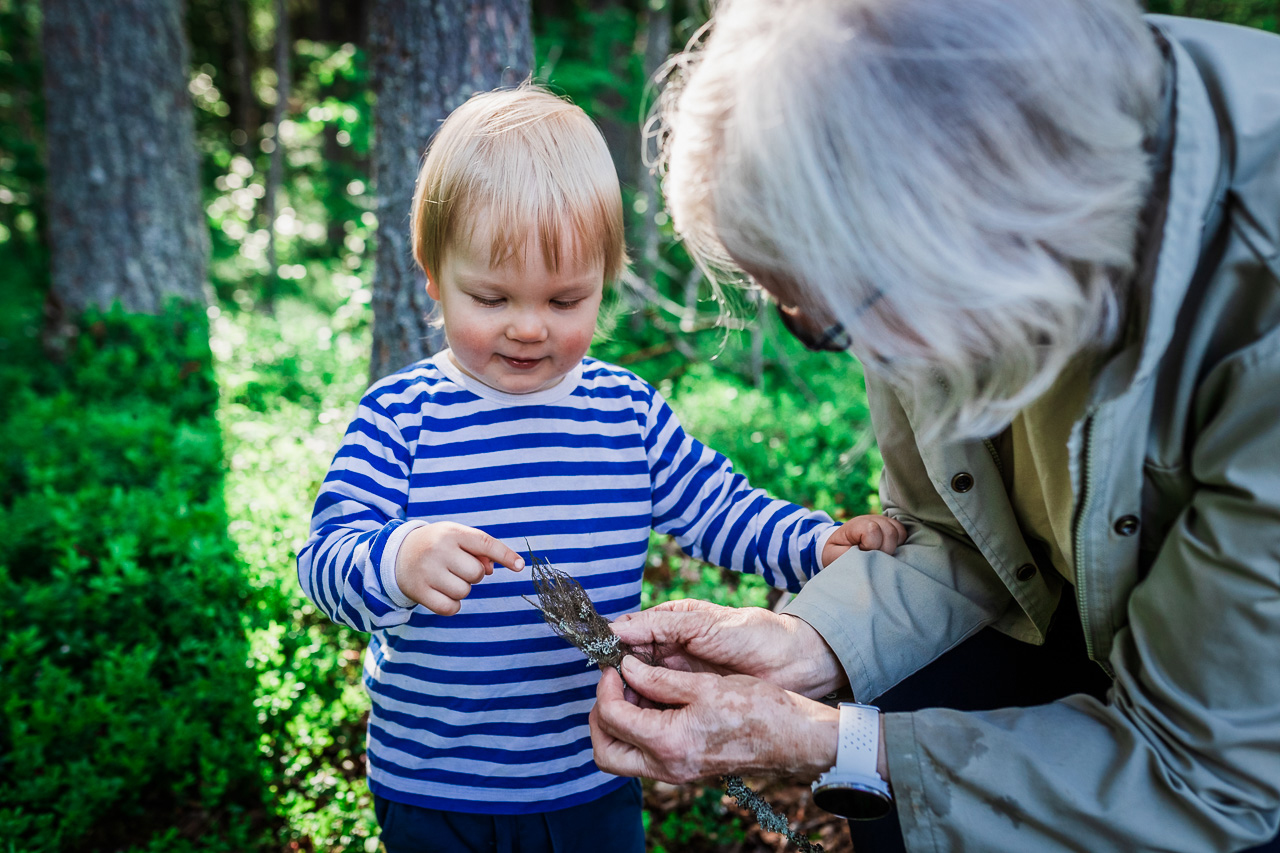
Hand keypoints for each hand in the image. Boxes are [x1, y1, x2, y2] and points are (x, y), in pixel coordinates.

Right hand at [394, 522, 524, 614]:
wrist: (396, 554)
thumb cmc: (437, 545)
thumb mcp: (455, 537)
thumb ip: (478, 549)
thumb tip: (491, 569)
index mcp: (451, 532)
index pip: (485, 543)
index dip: (505, 555)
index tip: (520, 566)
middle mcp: (439, 549)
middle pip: (476, 573)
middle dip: (473, 574)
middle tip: (456, 567)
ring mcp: (427, 571)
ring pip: (464, 591)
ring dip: (461, 589)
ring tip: (445, 578)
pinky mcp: (419, 591)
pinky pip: (450, 608)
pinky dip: (451, 605)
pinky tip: (441, 593)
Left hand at [590, 657, 838, 782]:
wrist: (792, 737)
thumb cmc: (757, 709)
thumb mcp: (705, 684)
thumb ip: (658, 679)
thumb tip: (626, 668)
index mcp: (668, 743)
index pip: (612, 718)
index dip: (606, 687)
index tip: (615, 665)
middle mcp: (667, 766)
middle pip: (606, 752)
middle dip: (600, 715)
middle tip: (613, 684)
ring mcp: (675, 770)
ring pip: (623, 756)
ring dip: (618, 722)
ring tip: (635, 687)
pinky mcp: (684, 767)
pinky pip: (644, 754)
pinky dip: (638, 728)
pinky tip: (653, 699)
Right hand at [611, 600, 846, 697]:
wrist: (794, 662)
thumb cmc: (750, 633)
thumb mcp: (701, 623)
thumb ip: (659, 625)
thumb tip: (614, 628)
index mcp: (670, 624)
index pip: (630, 635)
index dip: (614, 649)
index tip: (602, 663)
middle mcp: (671, 649)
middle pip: (631, 665)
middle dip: (619, 678)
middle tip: (610, 693)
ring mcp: (681, 676)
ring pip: (643, 688)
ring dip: (632, 698)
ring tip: (623, 708)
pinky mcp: (692, 698)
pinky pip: (662, 706)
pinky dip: (651, 712)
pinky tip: (643, 720)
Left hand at [822, 514, 906, 565]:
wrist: (840, 546)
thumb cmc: (837, 553)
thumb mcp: (835, 555)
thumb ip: (847, 554)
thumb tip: (866, 556)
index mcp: (856, 525)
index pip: (872, 530)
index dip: (870, 546)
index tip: (862, 553)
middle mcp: (872, 519)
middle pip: (890, 532)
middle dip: (884, 550)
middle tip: (874, 557)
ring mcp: (884, 521)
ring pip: (899, 532)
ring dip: (892, 547)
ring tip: (880, 554)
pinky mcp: (893, 526)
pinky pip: (904, 533)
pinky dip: (899, 543)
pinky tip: (888, 550)